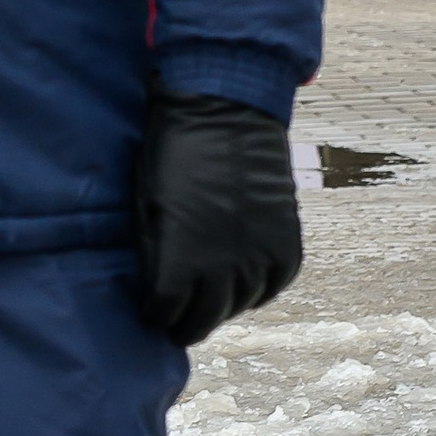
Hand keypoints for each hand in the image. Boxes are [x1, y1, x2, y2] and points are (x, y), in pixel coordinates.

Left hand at [136, 93, 302, 348]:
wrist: (227, 111)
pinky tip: (242, 284)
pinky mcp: (287, 243)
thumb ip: (155, 253)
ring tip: (208, 301)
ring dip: (222, 306)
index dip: (155, 316)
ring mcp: (260, 256)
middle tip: (177, 324)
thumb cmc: (174, 153)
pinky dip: (258, 289)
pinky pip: (273, 284)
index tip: (150, 314)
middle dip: (186, 324)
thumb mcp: (149, 205)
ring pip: (240, 304)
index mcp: (182, 259)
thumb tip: (156, 287)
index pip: (165, 312)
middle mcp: (225, 268)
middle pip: (204, 319)